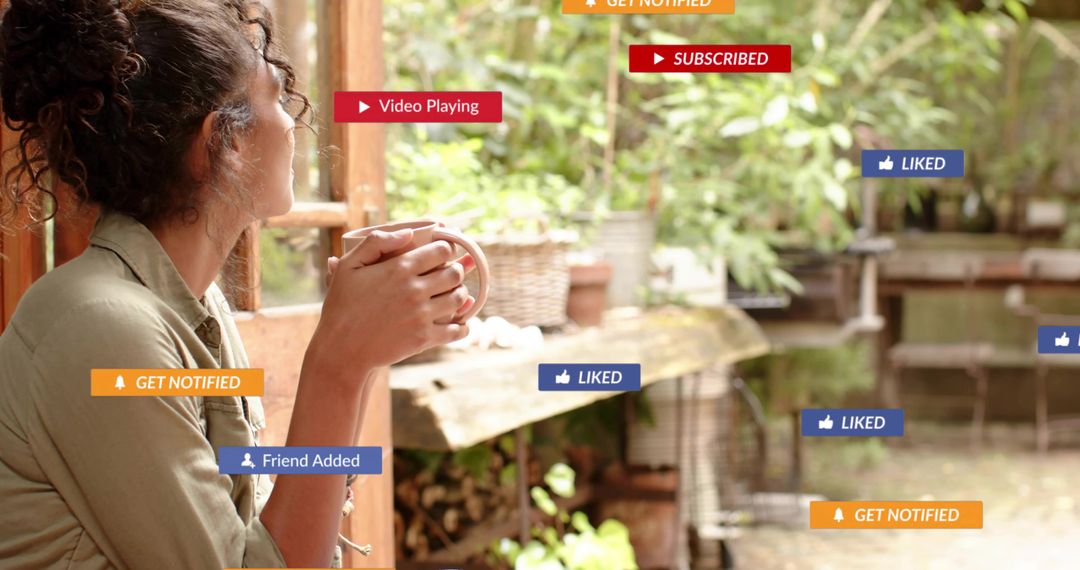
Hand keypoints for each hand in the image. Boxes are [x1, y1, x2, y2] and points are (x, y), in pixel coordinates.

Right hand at [313, 230, 473, 371]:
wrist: (341, 348)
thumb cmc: (342, 305)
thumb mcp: (350, 266)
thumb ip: (377, 242)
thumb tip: (408, 233)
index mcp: (400, 268)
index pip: (442, 250)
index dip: (447, 248)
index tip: (444, 252)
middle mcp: (415, 289)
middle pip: (455, 273)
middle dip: (456, 271)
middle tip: (450, 274)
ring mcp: (422, 315)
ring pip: (459, 299)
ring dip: (459, 295)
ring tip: (452, 296)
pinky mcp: (424, 338)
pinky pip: (456, 330)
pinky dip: (462, 326)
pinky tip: (459, 323)